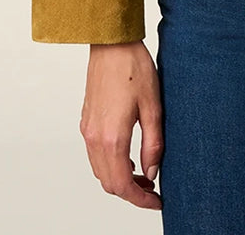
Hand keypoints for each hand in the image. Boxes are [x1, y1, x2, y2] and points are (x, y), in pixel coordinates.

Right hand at [80, 40, 163, 209]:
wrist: (111, 43)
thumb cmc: (134, 68)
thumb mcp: (153, 107)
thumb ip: (153, 144)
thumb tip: (152, 172)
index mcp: (112, 138)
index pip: (122, 185)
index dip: (140, 200)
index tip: (157, 201)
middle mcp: (94, 138)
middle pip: (108, 183)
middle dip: (131, 191)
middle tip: (154, 188)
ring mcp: (88, 129)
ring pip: (100, 170)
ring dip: (120, 178)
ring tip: (144, 172)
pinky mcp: (87, 121)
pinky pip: (95, 155)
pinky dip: (110, 164)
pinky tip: (128, 155)